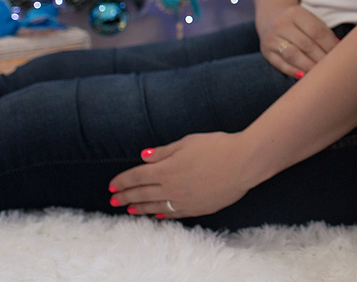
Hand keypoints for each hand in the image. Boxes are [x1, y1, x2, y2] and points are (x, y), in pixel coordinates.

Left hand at [107, 132, 252, 218]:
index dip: (122, 181)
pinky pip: (175, 214)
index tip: (112, 185)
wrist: (244, 162)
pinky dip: (163, 214)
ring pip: (156, 206)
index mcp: (166, 169)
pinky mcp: (198, 208)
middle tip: (113, 200)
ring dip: (140, 208)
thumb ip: (164, 152)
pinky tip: (157, 214)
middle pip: (142, 193)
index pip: (136, 177)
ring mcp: (185, 201)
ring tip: (130, 209)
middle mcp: (171, 188)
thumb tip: (144, 157)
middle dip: (125, 196)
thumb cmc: (218, 146)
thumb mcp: (188, 142)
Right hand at [258, 4, 339, 77]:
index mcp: (296, 13)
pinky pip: (282, 64)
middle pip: (306, 45)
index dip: (330, 46)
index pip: (317, 32)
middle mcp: (281, 24)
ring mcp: (271, 38)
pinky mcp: (266, 52)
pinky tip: (304, 77)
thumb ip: (322, 33)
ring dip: (309, 67)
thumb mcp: (308, 20)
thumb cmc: (298, 24)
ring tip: (320, 75)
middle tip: (332, 69)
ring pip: (293, 55)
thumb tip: (339, 50)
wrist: (270, 21)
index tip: (340, 56)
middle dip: (321, 59)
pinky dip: (294, 72)